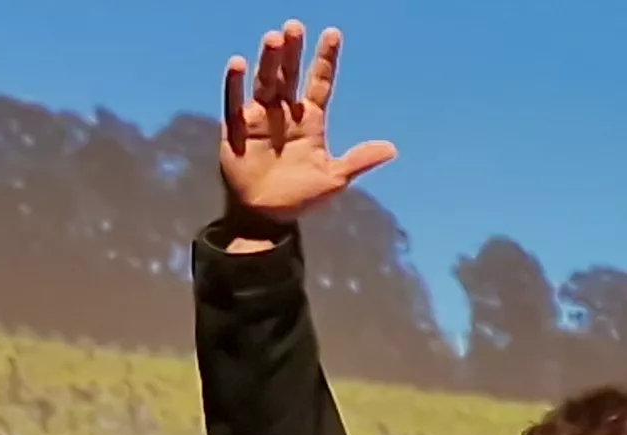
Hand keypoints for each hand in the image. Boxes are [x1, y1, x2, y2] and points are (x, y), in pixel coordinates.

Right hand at [218, 22, 398, 227]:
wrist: (266, 216)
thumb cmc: (300, 196)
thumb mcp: (334, 178)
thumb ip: (359, 160)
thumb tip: (392, 149)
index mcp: (311, 121)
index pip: (320, 83)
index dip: (326, 59)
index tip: (333, 34)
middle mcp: (285, 113)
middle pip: (289, 75)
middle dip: (292, 52)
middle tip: (294, 26)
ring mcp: (259, 118)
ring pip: (265, 82)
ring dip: (269, 61)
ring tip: (274, 38)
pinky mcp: (236, 128)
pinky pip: (234, 101)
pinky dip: (235, 83)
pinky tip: (239, 64)